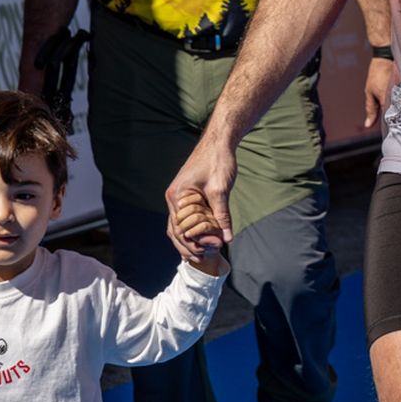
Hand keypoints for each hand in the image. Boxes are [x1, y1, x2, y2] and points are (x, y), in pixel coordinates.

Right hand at [165, 135, 236, 260]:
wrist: (219, 142)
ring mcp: (179, 197)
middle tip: (203, 259)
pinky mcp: (187, 195)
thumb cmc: (218, 161)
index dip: (193, 243)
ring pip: (178, 226)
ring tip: (200, 254)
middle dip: (188, 246)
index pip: (180, 229)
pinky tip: (201, 239)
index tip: (207, 252)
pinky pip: (185, 218)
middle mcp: (174, 198)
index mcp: (177, 196)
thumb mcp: (221, 190)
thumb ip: (222, 215)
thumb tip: (226, 237)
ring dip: (188, 240)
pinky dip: (191, 230)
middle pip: (176, 230)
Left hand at [363, 57, 398, 129]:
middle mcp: (399, 96)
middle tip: (398, 124)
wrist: (386, 57)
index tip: (390, 130)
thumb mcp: (370, 92)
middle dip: (398, 118)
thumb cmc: (377, 72)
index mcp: (388, 99)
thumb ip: (370, 109)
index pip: (391, 118)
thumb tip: (368, 125)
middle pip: (400, 113)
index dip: (390, 125)